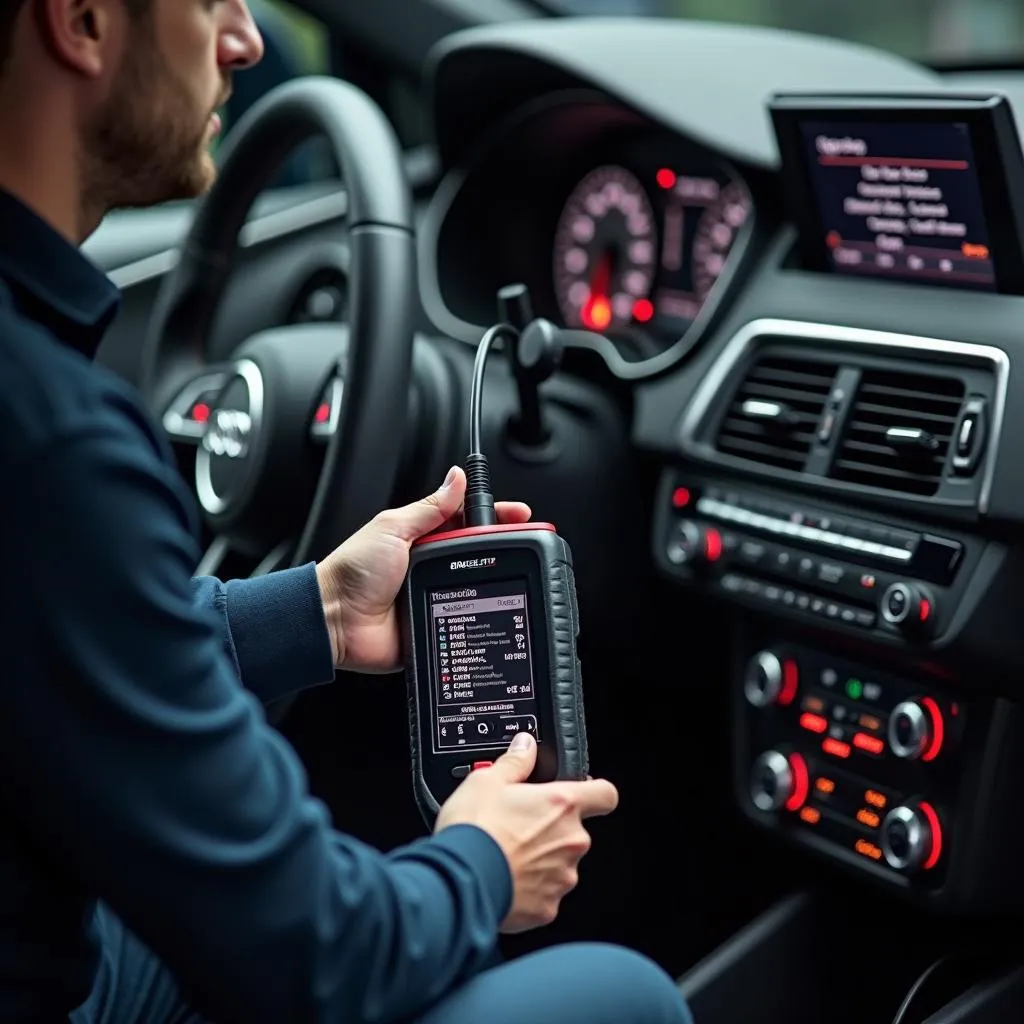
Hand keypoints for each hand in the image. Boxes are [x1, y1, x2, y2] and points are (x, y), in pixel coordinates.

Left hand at [315, 467, 531, 671]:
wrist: (334, 620)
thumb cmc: (352, 572)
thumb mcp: (392, 528)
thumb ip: (428, 508)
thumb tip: (456, 478)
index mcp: (424, 539)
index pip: (468, 523)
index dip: (496, 518)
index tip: (521, 515)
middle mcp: (432, 566)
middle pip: (480, 555)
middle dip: (502, 550)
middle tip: (523, 545)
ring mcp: (436, 596)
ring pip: (477, 587)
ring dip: (492, 582)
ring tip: (512, 577)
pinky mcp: (436, 624)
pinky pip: (465, 619)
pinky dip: (478, 616)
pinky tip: (491, 609)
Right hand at [434, 732, 618, 932]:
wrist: (459, 880)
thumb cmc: (475, 830)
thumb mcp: (486, 780)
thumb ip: (515, 762)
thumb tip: (526, 746)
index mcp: (562, 805)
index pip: (605, 794)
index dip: (595, 791)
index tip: (583, 792)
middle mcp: (571, 841)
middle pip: (574, 831)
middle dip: (551, 830)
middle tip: (519, 827)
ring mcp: (562, 877)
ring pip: (560, 864)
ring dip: (541, 860)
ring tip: (506, 855)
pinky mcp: (548, 908)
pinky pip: (545, 894)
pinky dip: (529, 889)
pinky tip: (504, 879)